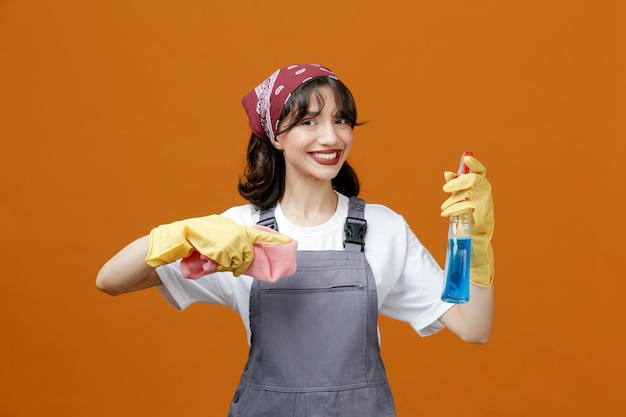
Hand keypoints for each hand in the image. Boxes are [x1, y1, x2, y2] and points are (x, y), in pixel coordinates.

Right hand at [145, 215, 291, 275]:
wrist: (172, 240)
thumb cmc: (192, 246)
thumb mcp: (214, 246)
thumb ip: (229, 251)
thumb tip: (240, 264)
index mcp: (231, 228)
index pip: (256, 234)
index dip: (273, 239)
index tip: (289, 241)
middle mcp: (231, 229)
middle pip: (246, 253)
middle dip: (237, 263)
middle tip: (220, 264)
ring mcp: (224, 235)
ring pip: (236, 258)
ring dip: (224, 264)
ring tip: (209, 259)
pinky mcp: (216, 243)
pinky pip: (224, 260)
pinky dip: (216, 263)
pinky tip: (205, 257)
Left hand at [441, 155, 494, 285]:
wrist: (476, 243)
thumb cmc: (468, 220)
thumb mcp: (460, 201)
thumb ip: (456, 187)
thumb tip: (447, 173)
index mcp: (482, 188)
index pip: (481, 171)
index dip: (475, 164)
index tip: (466, 159)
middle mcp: (486, 194)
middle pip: (473, 180)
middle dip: (458, 182)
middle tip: (445, 188)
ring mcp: (485, 205)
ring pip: (470, 194)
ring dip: (453, 199)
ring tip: (444, 208)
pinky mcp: (482, 216)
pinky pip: (467, 208)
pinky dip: (455, 209)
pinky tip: (446, 214)